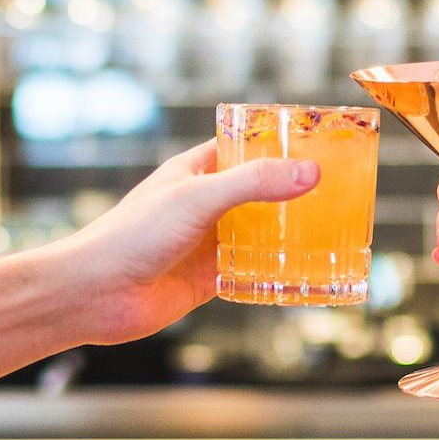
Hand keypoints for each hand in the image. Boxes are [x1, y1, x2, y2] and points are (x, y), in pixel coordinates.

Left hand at [0, 140, 318, 382]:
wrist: (97, 294)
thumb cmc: (134, 234)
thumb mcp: (199, 198)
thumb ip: (255, 185)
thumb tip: (311, 174)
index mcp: (197, 170)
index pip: (246, 147)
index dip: (280, 144)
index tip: (321, 145)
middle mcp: (205, 203)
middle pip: (261, 192)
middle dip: (295, 193)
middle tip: (341, 193)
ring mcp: (208, 241)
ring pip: (261, 233)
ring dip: (290, 235)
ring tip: (335, 233)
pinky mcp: (210, 278)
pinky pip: (253, 271)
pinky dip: (277, 273)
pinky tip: (305, 274)